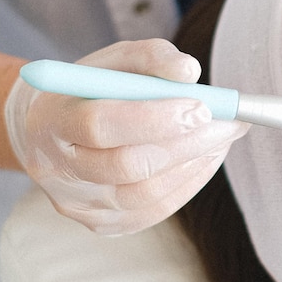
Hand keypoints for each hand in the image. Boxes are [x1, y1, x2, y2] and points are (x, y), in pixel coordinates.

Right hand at [4, 39, 248, 234]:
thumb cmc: (93, 88)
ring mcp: (77, 202)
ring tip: (225, 136)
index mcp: (54, 119)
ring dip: (194, 163)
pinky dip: (189, 183)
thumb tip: (190, 71)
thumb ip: (152, 57)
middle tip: (231, 122)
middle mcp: (57, 168)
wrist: (51, 130)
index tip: (203, 107)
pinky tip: (207, 157)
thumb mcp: (116, 60)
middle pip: (126, 167)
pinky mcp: (99, 223)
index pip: (100, 126)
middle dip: (187, 143)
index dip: (155, 119)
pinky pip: (152, 211)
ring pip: (143, 196)